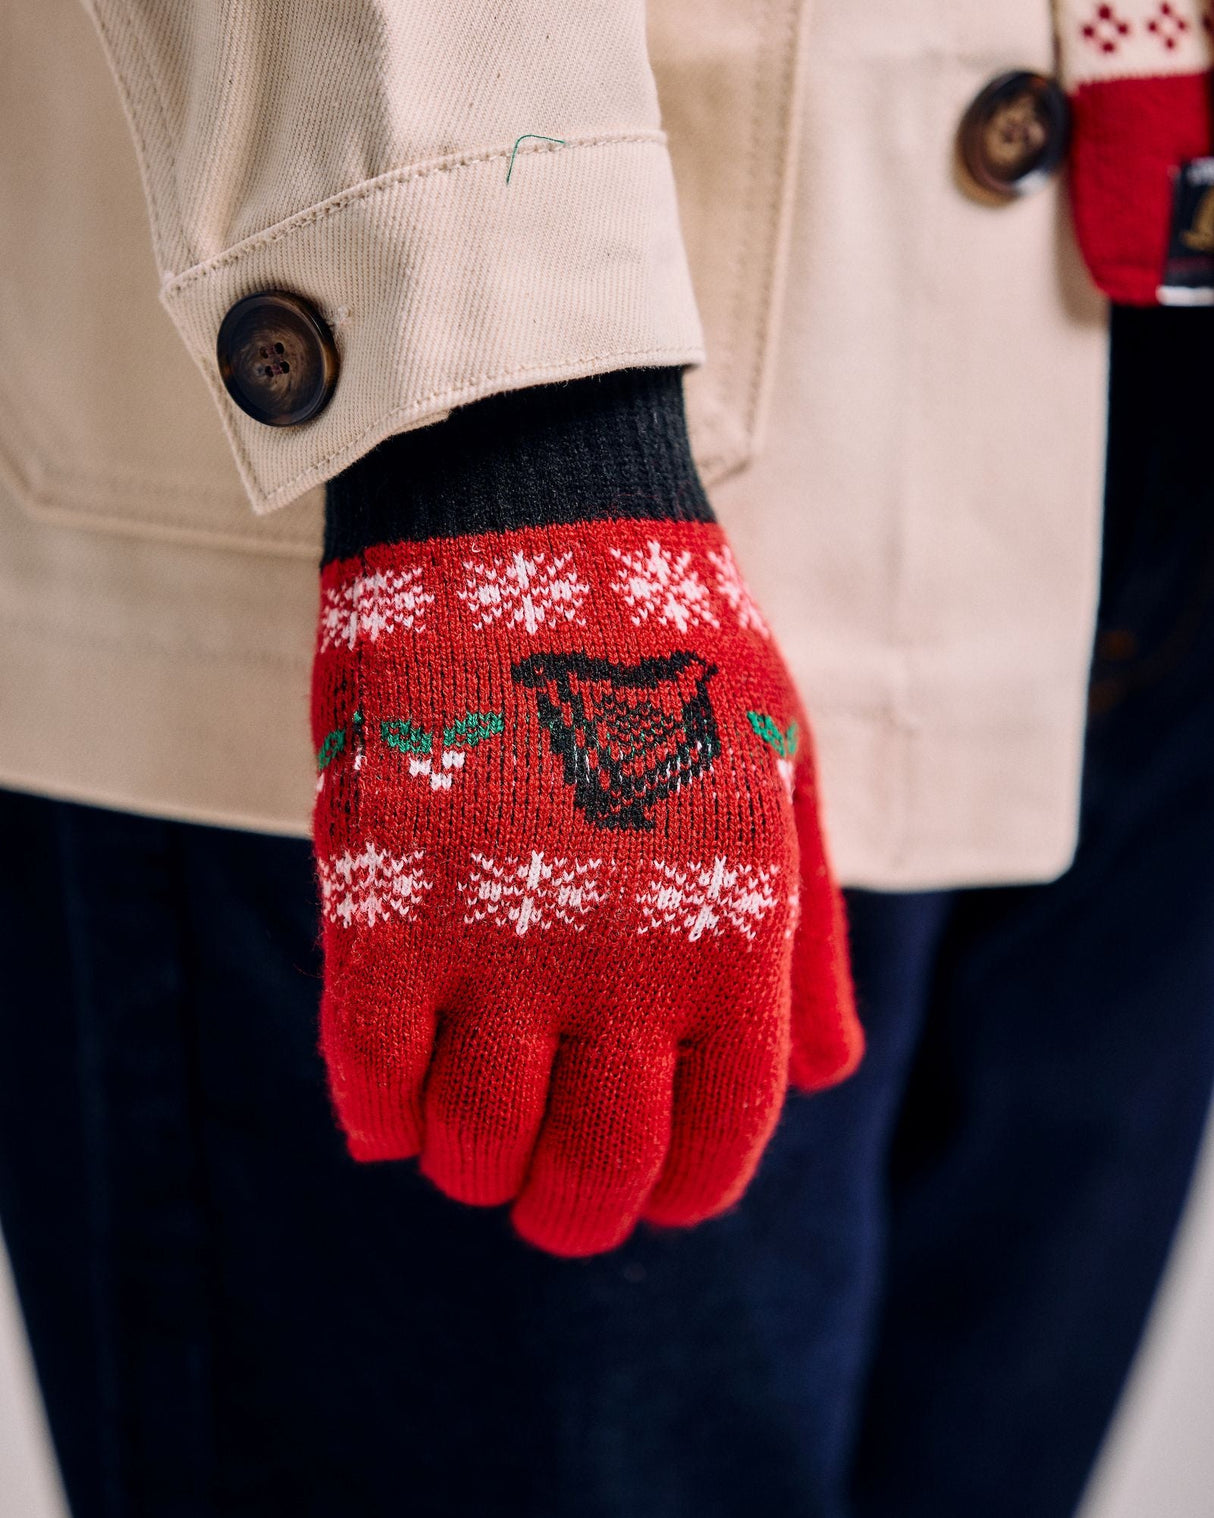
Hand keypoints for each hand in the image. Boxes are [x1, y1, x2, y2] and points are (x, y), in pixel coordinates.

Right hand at [311, 374, 861, 1255]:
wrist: (536, 514)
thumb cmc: (670, 649)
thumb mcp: (783, 778)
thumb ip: (804, 935)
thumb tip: (825, 1069)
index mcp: (737, 934)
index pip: (718, 1140)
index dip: (678, 1194)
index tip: (648, 1195)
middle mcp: (628, 962)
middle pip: (593, 1173)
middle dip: (566, 1211)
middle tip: (543, 1196)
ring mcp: (501, 935)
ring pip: (473, 1144)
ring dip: (467, 1165)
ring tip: (463, 1133)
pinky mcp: (388, 898)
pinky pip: (367, 1070)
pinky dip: (376, 1113)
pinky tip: (387, 1101)